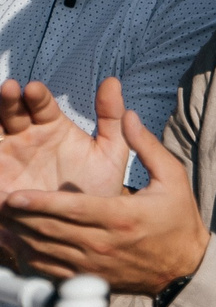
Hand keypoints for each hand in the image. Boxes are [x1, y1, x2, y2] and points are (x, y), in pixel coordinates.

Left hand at [0, 79, 208, 293]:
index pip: (71, 209)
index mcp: (121, 216)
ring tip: (3, 219)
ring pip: (44, 250)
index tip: (15, 195)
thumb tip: (128, 115)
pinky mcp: (87, 278)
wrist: (184, 267)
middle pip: (50, 229)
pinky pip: (50, 269)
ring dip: (20, 234)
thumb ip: (146, 146)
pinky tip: (19, 241)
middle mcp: (103, 243)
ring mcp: (93, 264)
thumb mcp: (172, 177)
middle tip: (0, 203)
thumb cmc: (178, 219)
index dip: (40, 203)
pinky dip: (30, 256)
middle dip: (19, 217)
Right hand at [0, 79, 134, 194]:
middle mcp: (25, 136)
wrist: (82, 226)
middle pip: (11, 112)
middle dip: (8, 100)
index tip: (34, 88)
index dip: (37, 96)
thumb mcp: (110, 153)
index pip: (41, 105)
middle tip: (9, 88)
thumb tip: (112, 80)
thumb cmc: (96, 186)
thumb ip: (112, 118)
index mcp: (52, 127)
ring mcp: (7, 155)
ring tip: (0, 101)